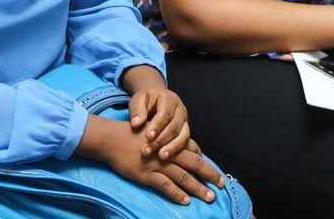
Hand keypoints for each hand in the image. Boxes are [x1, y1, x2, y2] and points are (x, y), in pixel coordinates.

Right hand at [94, 118, 222, 204]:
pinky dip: (177, 193)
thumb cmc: (132, 134)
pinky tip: (185, 201)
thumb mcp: (153, 132)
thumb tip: (181, 149)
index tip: (213, 172)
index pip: (193, 151)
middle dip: (209, 174)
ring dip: (197, 187)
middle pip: (193, 163)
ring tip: (209, 196)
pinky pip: (165, 186)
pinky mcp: (146, 175)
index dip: (204, 162)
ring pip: (183, 177)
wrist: (112, 138)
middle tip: (221, 184)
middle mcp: (167, 152)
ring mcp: (157, 164)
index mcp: (169, 141)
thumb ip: (167, 140)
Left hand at [128, 86, 191, 159]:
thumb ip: (137, 110)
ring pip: (183, 136)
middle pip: (174, 127)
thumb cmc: (145, 100)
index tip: (148, 137)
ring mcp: (185, 121)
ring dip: (172, 148)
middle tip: (147, 151)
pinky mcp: (185, 131)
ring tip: (160, 157)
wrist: (155, 99)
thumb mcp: (138, 100)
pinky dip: (177, 151)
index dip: (157, 126)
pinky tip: (167, 158)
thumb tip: (136, 124)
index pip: (165, 113)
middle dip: (161, 140)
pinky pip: (185, 142)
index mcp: (169, 99)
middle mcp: (180, 110)